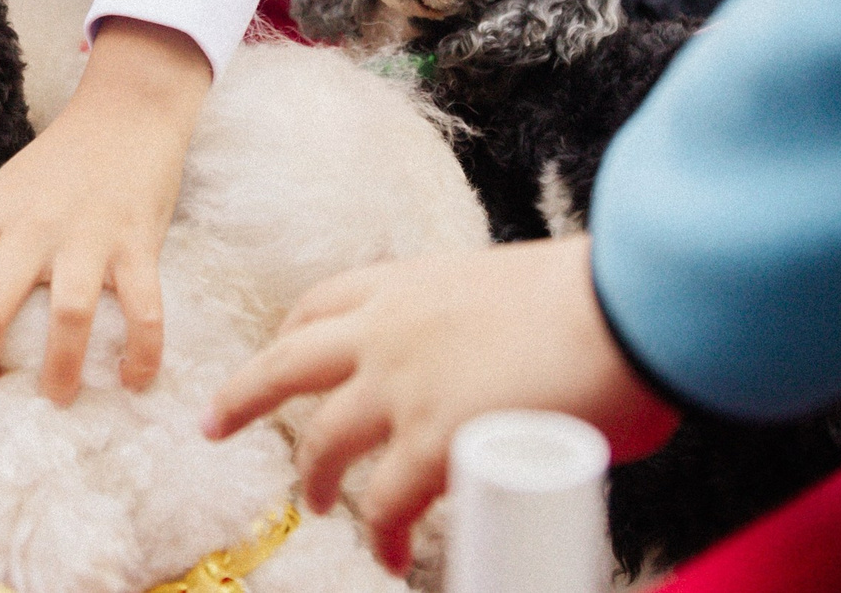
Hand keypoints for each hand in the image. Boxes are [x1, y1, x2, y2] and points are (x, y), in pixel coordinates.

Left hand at [0, 18, 210, 403]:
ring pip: (65, 319)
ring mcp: (87, 237)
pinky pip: (142, 311)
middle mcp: (31, 229)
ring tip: (57, 398)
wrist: (125, 113)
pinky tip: (134, 380)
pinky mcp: (137, 243)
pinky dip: (141, 354)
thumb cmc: (60, 164)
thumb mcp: (4, 195)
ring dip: (59, 372)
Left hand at [204, 238, 676, 571]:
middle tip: (213, 422)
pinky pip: (388, 503)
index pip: (324, 304)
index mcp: (407, 284)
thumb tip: (517, 375)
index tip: (277, 354)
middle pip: (286, 366)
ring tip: (321, 507)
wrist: (626, 307)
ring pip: (324, 441)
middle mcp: (388, 332)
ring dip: (316, 479)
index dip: (290, 335)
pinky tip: (393, 556)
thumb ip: (491, 334)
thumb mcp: (512, 294)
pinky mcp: (433, 444)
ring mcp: (403, 389)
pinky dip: (386, 535)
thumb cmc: (598, 298)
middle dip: (242, 397)